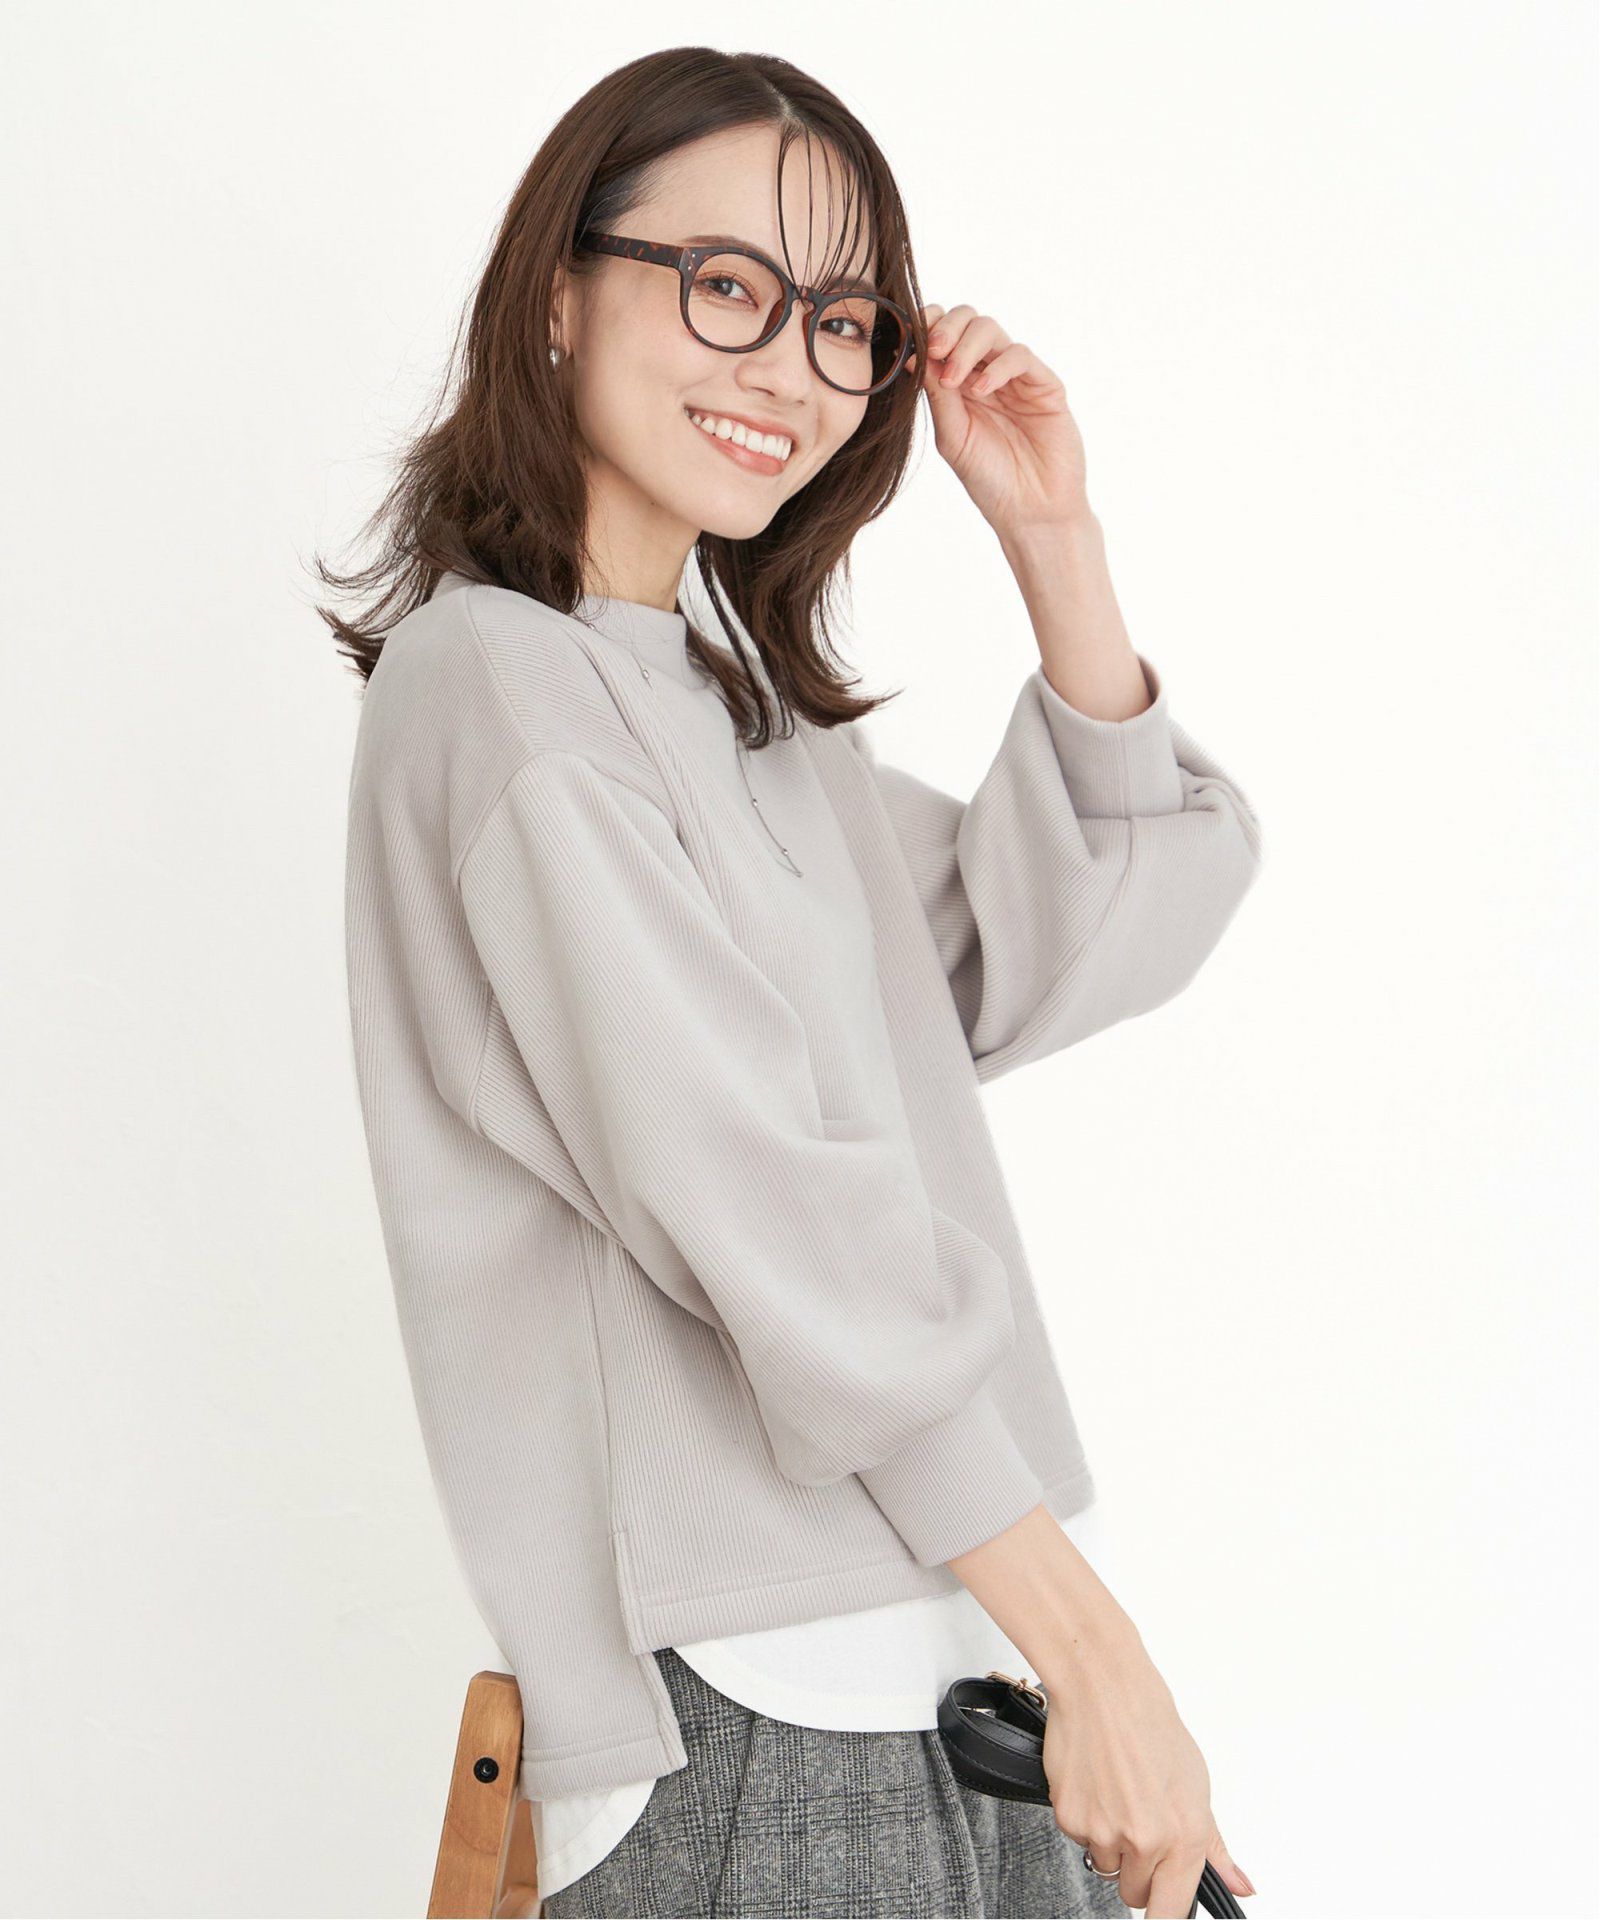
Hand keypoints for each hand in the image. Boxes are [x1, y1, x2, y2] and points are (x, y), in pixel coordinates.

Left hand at [909, 301, 1089, 539]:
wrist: (1031, 510)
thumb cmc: (990, 479)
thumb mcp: (952, 437)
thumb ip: (936, 395)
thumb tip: (912, 354)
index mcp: (959, 384)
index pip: (941, 335)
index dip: (927, 327)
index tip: (911, 340)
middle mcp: (987, 373)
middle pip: (966, 321)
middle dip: (946, 328)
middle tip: (933, 351)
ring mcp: (1016, 377)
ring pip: (990, 330)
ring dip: (966, 347)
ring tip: (953, 380)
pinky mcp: (1044, 385)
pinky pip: (1020, 356)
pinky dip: (997, 366)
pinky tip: (982, 390)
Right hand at [1040, 1621, 1255, 1916]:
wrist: (1104, 1689)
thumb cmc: (1151, 1728)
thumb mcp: (1197, 1787)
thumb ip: (1216, 1847)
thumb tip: (1241, 1886)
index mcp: (1185, 1836)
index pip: (1169, 1912)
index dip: (1162, 1913)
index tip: (1160, 1909)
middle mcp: (1146, 1840)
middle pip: (1135, 1894)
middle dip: (1138, 1869)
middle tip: (1140, 1824)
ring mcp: (1104, 1832)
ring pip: (1105, 1866)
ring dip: (1110, 1843)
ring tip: (1117, 1796)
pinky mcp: (1070, 1817)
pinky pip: (1079, 1838)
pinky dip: (1085, 1819)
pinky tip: (1096, 1785)